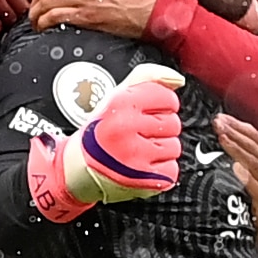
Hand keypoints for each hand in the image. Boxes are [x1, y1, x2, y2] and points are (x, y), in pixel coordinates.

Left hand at [29, 0, 166, 39]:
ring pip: (44, 2)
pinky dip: (45, 23)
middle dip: (35, 4)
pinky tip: (45, 29)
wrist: (154, 7)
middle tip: (35, 15)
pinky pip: (54, 16)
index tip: (43, 2)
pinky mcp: (86, 13)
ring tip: (38, 24)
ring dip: (36, 16)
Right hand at [65, 74, 186, 203]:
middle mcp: (125, 128)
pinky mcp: (143, 178)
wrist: (80, 167)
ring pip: (174, 147)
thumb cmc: (100, 131)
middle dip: (160, 128)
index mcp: (120, 103)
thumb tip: (177, 79)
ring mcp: (135, 155)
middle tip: (137, 133)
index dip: (160, 104)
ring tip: (138, 149)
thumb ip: (147, 78)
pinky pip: (171, 169)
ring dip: (161, 150)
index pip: (167, 97)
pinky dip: (160, 170)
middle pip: (173, 123)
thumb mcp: (116, 96)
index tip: (145, 112)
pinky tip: (141, 164)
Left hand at [218, 114, 257, 244]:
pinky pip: (257, 190)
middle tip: (219, 123)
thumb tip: (225, 145)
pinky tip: (236, 169)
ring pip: (256, 164)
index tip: (222, 118)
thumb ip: (246, 164)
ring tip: (223, 138)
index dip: (241, 127)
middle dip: (237, 133)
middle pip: (256, 148)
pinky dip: (247, 178)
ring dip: (239, 150)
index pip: (257, 139)